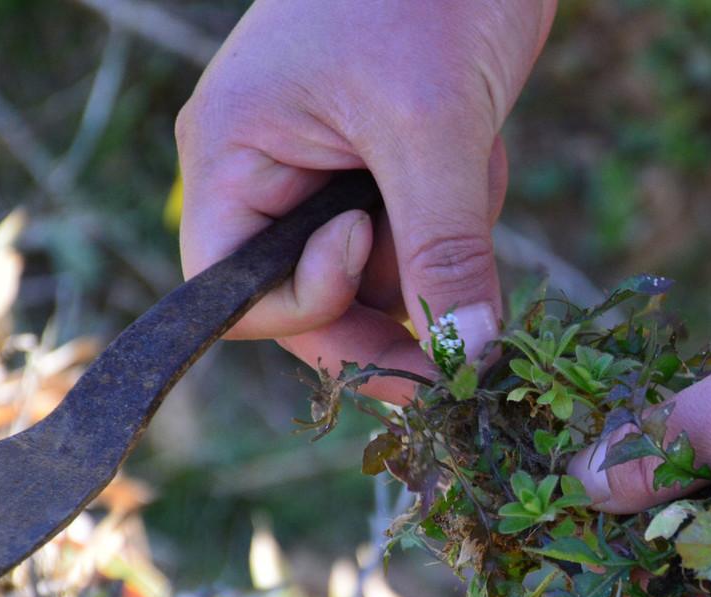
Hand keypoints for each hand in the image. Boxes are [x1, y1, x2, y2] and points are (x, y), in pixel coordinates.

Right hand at [176, 0, 555, 400]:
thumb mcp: (433, 127)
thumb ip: (442, 249)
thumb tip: (464, 355)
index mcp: (231, 158)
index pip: (239, 300)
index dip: (313, 311)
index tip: (374, 251)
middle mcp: (268, 178)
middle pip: (320, 301)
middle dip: (400, 289)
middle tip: (465, 277)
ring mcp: (328, 176)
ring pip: (386, 274)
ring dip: (444, 240)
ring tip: (468, 152)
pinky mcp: (386, 169)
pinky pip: (421, 236)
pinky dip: (461, 212)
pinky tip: (479, 143)